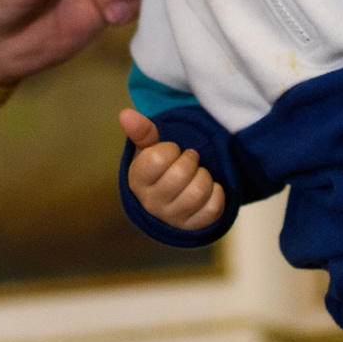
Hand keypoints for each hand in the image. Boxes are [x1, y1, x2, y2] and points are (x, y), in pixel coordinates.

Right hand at [119, 108, 224, 230]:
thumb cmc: (159, 170)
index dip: (171, 149)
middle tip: (189, 160)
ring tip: (198, 174)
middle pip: (181, 174)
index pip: (158, 158)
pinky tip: (208, 190)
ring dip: (205, 176)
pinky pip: (214, 207)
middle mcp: (152, 203)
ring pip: (198, 191)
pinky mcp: (194, 227)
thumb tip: (125, 114)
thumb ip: (141, 131)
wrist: (170, 201)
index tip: (171, 152)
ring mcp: (173, 218)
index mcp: (137, 181)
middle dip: (191, 160)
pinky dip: (217, 193)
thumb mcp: (149, 149)